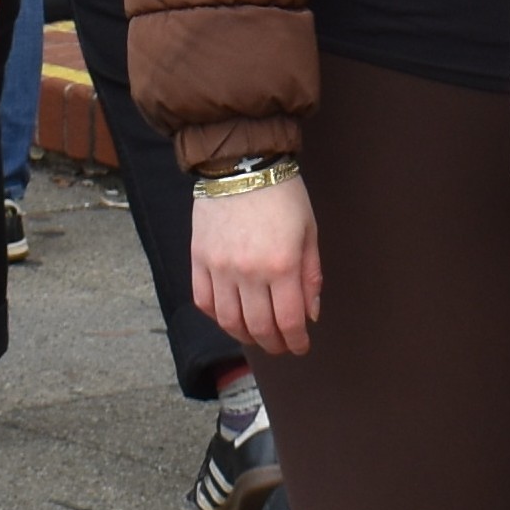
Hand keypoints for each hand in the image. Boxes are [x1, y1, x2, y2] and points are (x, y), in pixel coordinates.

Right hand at [192, 173, 321, 356]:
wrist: (242, 163)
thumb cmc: (283, 195)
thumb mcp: (309, 231)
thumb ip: (310, 275)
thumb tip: (310, 314)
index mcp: (281, 265)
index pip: (287, 320)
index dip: (296, 341)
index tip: (301, 346)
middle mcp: (248, 272)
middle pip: (259, 327)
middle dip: (273, 344)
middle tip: (281, 346)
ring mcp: (219, 267)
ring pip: (229, 320)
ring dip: (245, 336)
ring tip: (257, 336)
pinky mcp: (199, 259)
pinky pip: (204, 301)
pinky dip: (217, 317)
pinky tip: (230, 318)